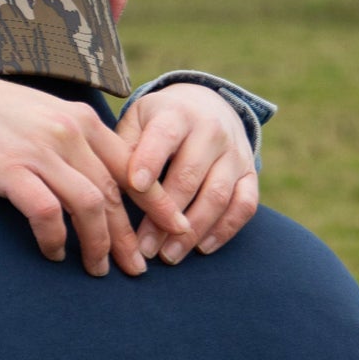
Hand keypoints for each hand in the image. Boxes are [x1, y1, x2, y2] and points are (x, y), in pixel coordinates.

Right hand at [0, 66, 190, 277]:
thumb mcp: (48, 119)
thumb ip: (78, 144)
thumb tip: (105, 185)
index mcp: (83, 121)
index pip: (134, 167)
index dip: (159, 202)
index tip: (178, 228)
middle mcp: (69, 133)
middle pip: (114, 193)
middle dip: (129, 236)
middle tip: (136, 268)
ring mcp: (40, 150)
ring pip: (88, 205)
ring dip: (98, 244)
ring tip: (97, 269)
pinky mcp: (9, 169)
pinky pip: (45, 212)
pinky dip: (55, 238)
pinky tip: (53, 253)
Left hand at [114, 84, 259, 263]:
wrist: (206, 104)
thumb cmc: (158, 122)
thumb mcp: (136, 121)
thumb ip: (123, 148)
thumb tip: (108, 187)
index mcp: (176, 115)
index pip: (164, 136)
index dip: (149, 162)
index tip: (135, 189)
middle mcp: (211, 130)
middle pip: (189, 176)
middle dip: (165, 215)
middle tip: (144, 248)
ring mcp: (235, 152)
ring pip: (218, 195)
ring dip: (192, 231)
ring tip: (168, 255)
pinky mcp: (249, 172)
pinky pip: (244, 205)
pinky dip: (225, 230)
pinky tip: (202, 249)